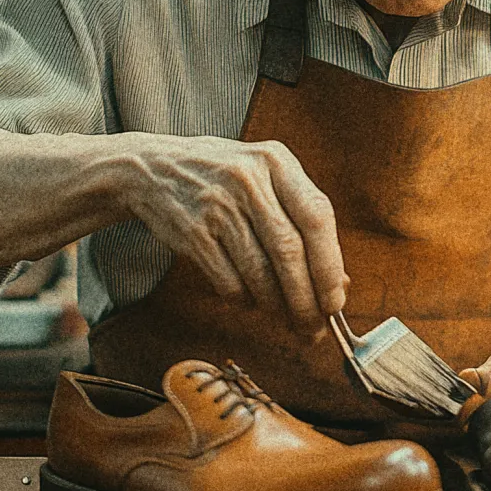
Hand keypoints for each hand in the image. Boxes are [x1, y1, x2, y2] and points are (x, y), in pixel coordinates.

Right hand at [122, 133, 346, 327]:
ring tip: (287, 319)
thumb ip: (301, 220)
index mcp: (276, 161)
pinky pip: (228, 281)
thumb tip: (337, 284)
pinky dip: (245, 300)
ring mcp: (217, 206)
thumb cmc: (225, 179)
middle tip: (314, 328)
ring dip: (277, 306)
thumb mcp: (266, 179)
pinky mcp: (192, 232)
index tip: (335, 302)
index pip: (317, 217)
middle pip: (289, 251)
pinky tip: (250, 300)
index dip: (330, 266)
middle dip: (306, 300)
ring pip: (259, 272)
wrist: (153, 168)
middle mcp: (248, 180)